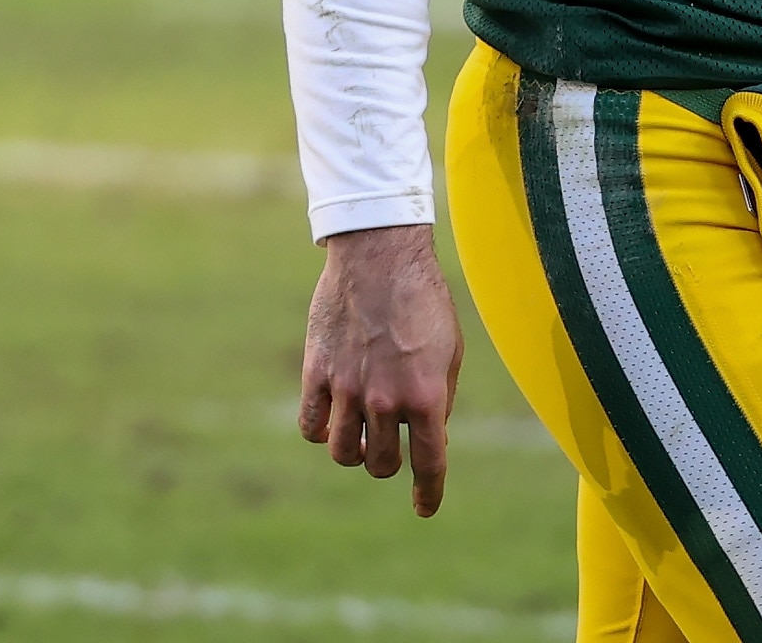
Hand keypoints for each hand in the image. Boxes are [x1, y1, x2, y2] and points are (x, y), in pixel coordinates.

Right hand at [298, 223, 462, 517]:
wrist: (379, 253)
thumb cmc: (423, 298)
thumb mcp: (450, 351)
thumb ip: (439, 399)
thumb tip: (428, 435)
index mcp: (427, 395)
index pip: (428, 464)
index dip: (428, 493)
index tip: (424, 508)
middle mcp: (386, 399)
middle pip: (381, 464)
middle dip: (389, 462)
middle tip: (390, 444)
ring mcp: (348, 387)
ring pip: (344, 453)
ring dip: (355, 451)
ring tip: (360, 434)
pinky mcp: (316, 371)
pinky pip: (312, 425)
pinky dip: (321, 430)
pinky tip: (330, 419)